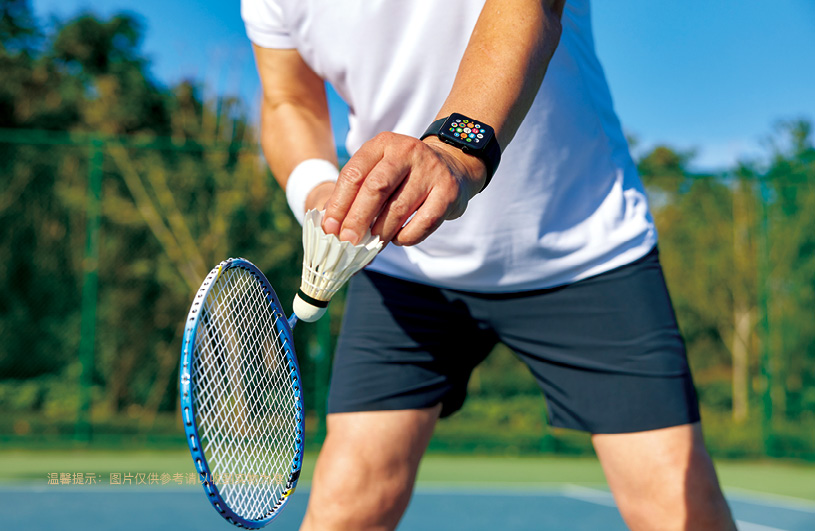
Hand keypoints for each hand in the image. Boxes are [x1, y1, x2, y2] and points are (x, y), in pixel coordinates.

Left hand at [321, 132, 486, 245]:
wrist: (453, 165)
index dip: (339, 203)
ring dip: (382, 232)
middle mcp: (407, 151)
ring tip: (372, 245)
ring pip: (399, 208)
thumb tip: (333, 226)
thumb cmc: (405, 175)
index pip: (354, 174)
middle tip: (347, 242)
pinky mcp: (448, 190)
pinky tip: (399, 239)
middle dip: (357, 219)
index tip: (330, 228)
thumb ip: (357, 193)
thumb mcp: (380, 170)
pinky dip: (407, 236)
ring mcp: (430, 170)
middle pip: (375, 188)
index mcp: (383, 144)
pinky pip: (424, 221)